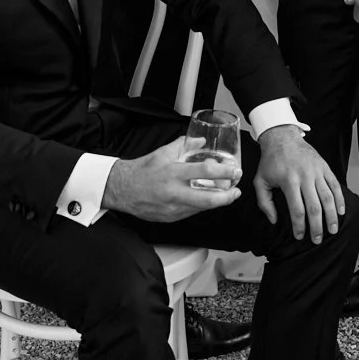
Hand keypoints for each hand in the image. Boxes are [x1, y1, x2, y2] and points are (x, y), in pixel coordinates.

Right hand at [102, 136, 241, 221]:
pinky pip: (191, 212)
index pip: (205, 173)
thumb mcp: (163, 153)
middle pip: (209, 200)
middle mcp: (174, 193)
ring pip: (202, 208)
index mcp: (174, 173)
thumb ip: (185, 145)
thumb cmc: (142, 170)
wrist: (121, 189)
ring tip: (226, 194)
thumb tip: (201, 141)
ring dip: (216, 202)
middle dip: (228, 197)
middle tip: (236, 190)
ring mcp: (173, 208)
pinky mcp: (170, 218)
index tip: (235, 171)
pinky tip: (205, 199)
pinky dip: (201, 206)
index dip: (225, 173)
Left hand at [254, 125, 345, 242]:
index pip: (297, 209)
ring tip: (333, 230)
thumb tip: (274, 220)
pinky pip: (335, 185)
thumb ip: (264, 203)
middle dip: (317, 226)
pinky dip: (340, 199)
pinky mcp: (324, 167)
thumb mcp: (260, 181)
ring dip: (332, 216)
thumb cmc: (271, 161)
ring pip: (328, 197)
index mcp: (289, 181)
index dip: (300, 226)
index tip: (299, 236)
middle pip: (315, 207)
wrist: (282, 137)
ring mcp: (317, 171)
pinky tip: (341, 211)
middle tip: (317, 240)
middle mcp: (305, 176)